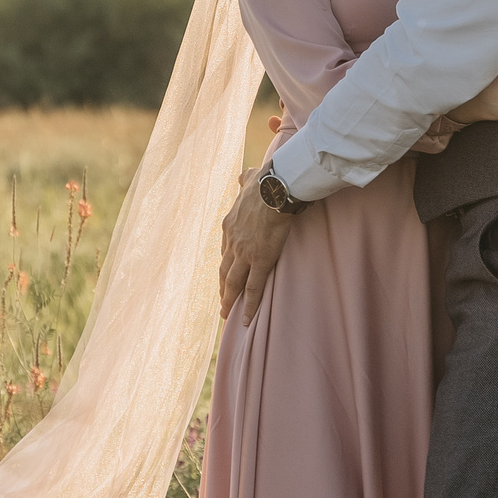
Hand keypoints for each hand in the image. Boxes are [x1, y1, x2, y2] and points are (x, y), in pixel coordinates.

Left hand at [218, 172, 296, 321]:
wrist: (276, 188)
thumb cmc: (266, 182)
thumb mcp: (249, 179)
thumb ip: (244, 181)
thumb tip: (242, 177)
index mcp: (230, 226)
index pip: (225, 250)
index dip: (226, 264)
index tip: (226, 273)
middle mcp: (233, 242)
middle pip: (224, 270)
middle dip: (222, 287)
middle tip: (222, 301)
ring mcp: (244, 253)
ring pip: (233, 283)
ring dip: (229, 300)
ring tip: (226, 314)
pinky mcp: (260, 261)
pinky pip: (253, 288)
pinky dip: (248, 305)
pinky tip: (245, 320)